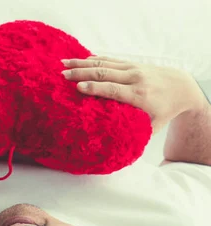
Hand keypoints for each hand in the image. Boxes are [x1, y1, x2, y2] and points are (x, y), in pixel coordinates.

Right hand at [61, 56, 207, 132]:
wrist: (182, 87)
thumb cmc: (164, 111)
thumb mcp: (152, 125)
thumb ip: (134, 132)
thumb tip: (112, 146)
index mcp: (139, 96)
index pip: (113, 90)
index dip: (95, 88)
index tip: (77, 87)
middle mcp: (135, 79)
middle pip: (105, 73)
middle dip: (82, 73)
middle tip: (63, 75)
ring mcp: (133, 69)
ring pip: (105, 63)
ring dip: (82, 63)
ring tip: (63, 64)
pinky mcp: (131, 64)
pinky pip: (110, 59)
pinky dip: (93, 59)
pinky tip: (78, 60)